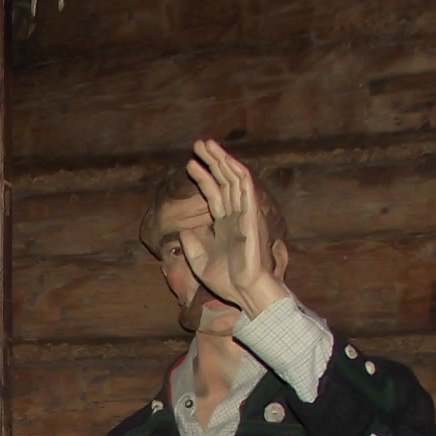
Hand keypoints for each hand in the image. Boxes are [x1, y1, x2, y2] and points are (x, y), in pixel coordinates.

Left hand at [177, 140, 288, 317]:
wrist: (243, 290)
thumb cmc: (225, 280)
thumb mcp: (199, 261)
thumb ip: (191, 244)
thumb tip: (183, 230)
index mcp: (225, 224)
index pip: (214, 193)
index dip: (203, 177)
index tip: (190, 164)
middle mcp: (235, 215)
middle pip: (224, 181)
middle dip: (212, 161)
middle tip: (199, 144)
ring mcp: (245, 214)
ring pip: (235, 180)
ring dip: (222, 161)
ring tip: (207, 145)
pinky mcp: (252, 216)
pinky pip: (247, 191)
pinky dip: (238, 174)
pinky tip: (228, 161)